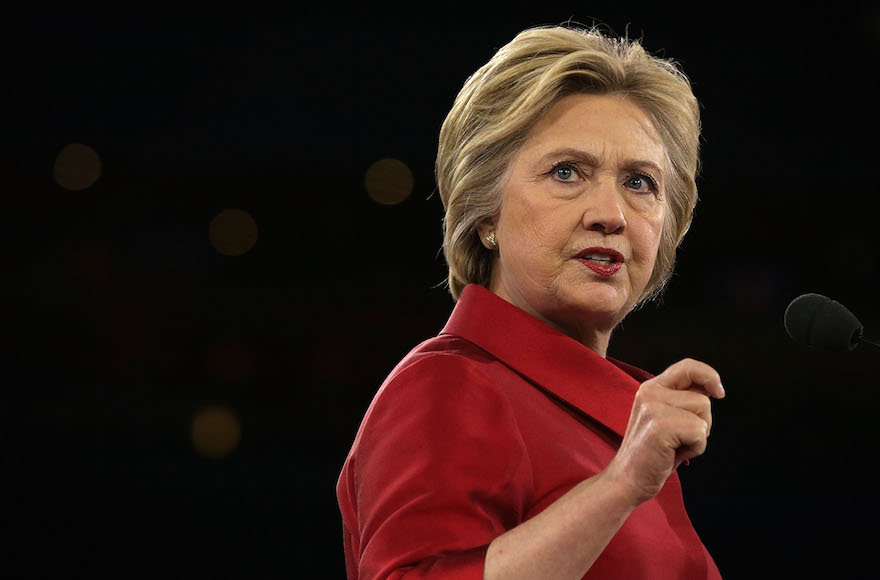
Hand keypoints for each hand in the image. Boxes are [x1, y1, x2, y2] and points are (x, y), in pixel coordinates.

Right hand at [603, 358, 724, 505]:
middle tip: (679, 438)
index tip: (718, 393)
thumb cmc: (652, 454)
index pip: (687, 366)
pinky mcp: (660, 425)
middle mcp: (650, 392)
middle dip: (702, 422)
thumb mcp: (665, 418)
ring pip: (703, 413)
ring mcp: (653, 407)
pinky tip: (674, 454)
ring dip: (699, 437)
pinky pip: (700, 432)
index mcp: (651, 388)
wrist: (627, 480)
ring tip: (675, 446)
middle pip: (702, 397)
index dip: (709, 376)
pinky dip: (695, 448)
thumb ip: (682, 400)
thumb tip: (711, 389)